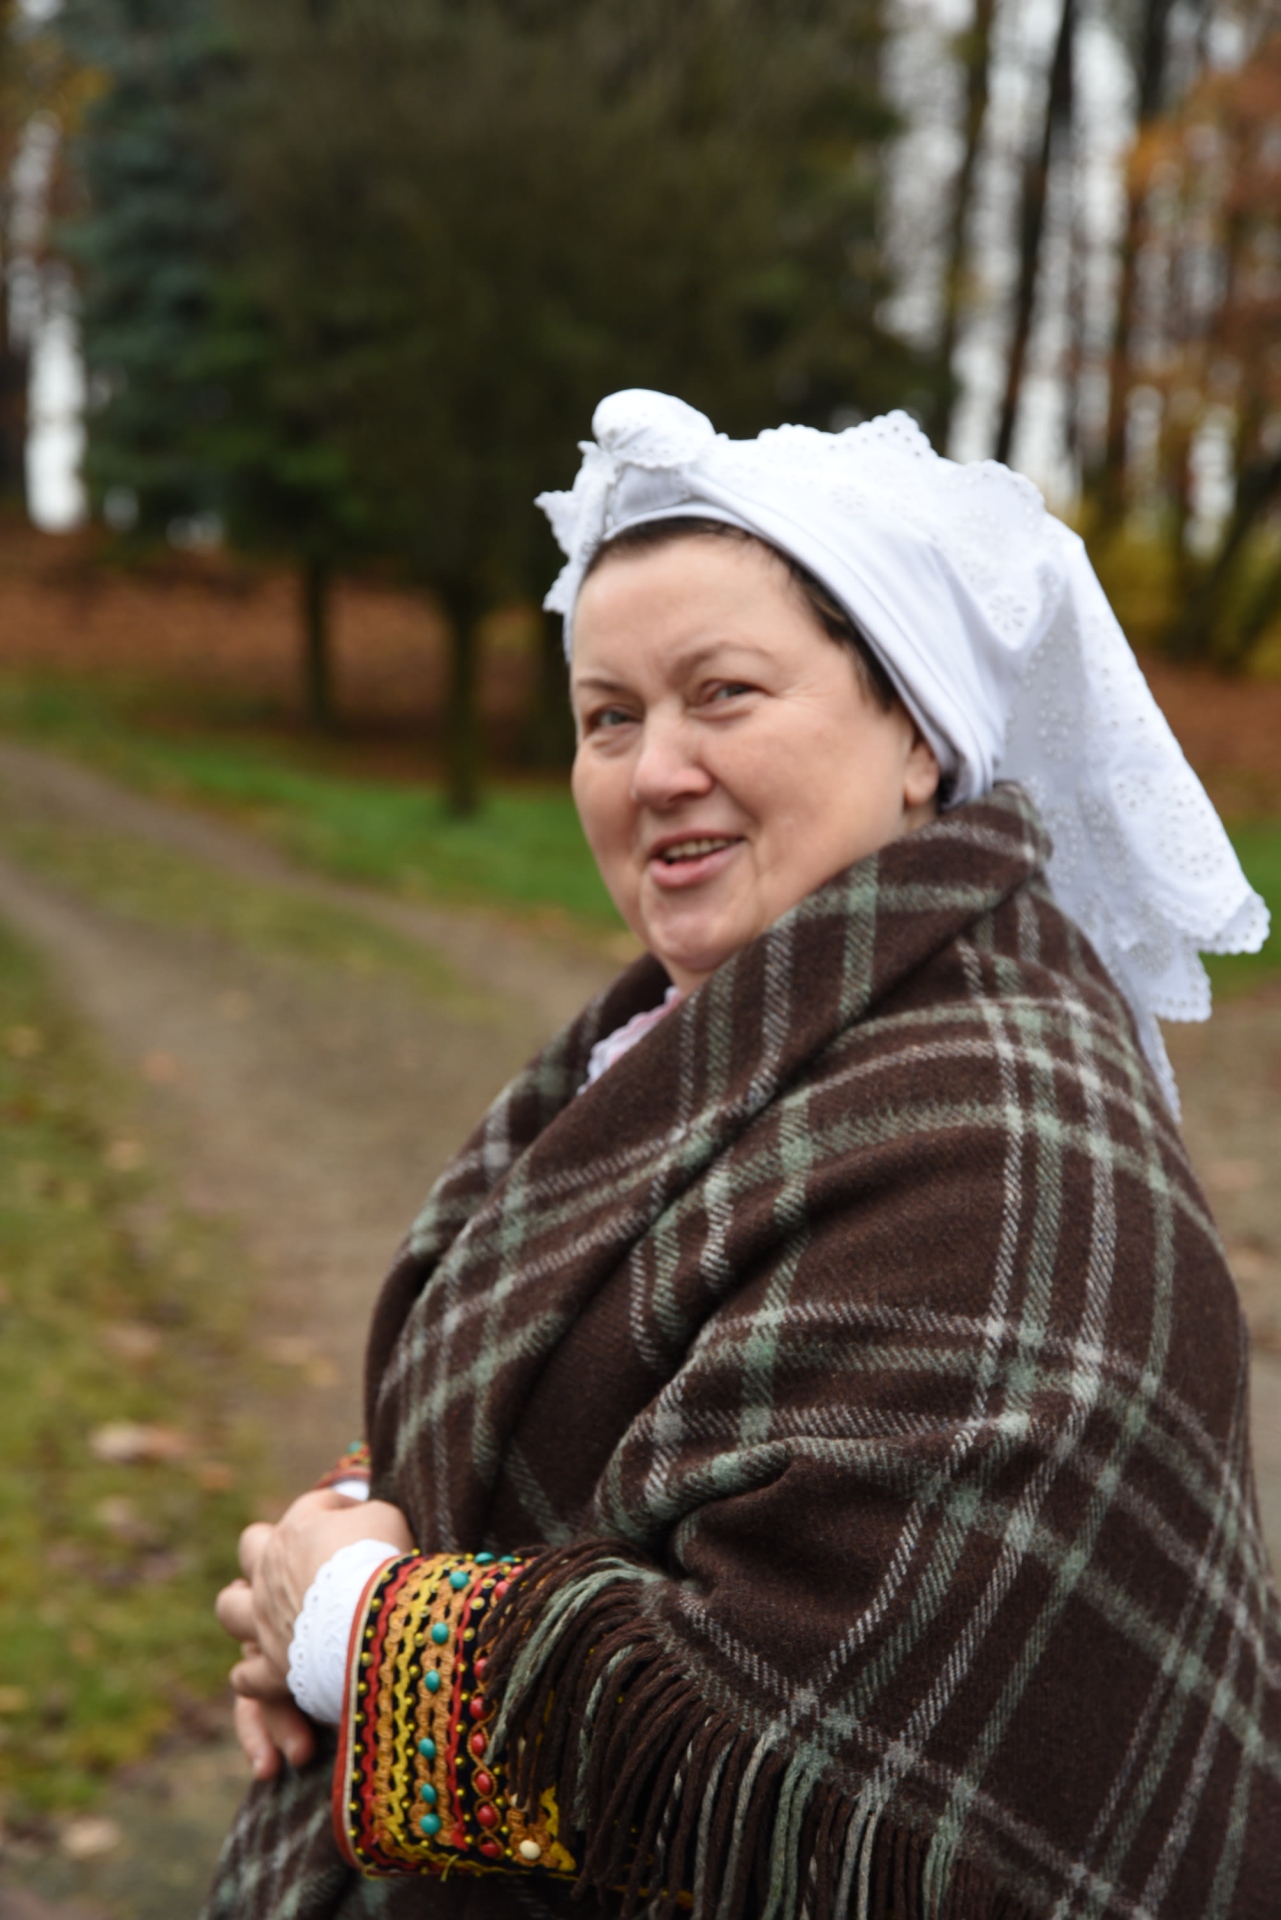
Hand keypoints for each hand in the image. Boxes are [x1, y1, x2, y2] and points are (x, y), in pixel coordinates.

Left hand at [215, 1487, 413, 1775]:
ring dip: (243, 1606)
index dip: (341, 1509)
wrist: (368, 1618)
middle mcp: (272, 1568)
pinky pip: (247, 1675)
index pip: (316, 1506)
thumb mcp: (385, 1517)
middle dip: (267, 1549)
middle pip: (251, 1546)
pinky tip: (270, 1671)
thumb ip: (367, 1515)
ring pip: (230, 1605)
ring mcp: (264, 1617)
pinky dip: (255, 1674)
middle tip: (297, 1561)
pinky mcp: (270, 1665)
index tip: (363, 1521)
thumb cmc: (379, 1560)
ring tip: (263, 1611)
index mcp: (300, 1527)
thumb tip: (363, 1521)